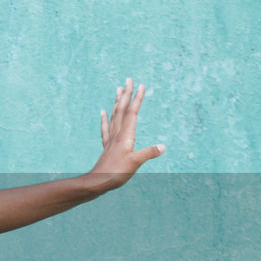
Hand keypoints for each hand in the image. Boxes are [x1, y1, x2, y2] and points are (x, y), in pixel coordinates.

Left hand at [88, 77, 164, 191]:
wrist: (97, 182)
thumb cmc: (116, 173)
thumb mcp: (135, 163)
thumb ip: (149, 153)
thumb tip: (163, 147)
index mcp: (125, 135)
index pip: (132, 112)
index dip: (137, 98)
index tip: (141, 85)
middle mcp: (117, 134)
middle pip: (122, 109)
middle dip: (126, 94)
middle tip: (128, 79)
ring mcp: (111, 139)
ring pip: (114, 116)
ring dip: (117, 102)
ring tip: (118, 89)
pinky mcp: (107, 146)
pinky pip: (106, 128)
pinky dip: (105, 118)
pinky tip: (103, 112)